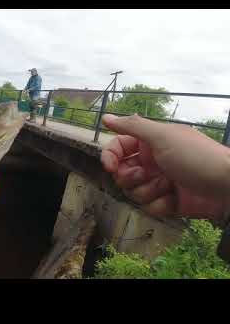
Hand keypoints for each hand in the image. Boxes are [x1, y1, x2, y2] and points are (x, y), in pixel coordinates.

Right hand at [100, 114, 229, 223]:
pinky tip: (174, 198)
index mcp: (149, 143)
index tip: (110, 167)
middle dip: (129, 176)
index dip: (110, 157)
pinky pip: (148, 206)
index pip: (118, 147)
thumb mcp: (163, 136)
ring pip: (132, 191)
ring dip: (147, 190)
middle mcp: (151, 161)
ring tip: (167, 185)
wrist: (227, 186)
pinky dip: (159, 204)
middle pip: (121, 172)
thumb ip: (132, 126)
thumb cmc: (195, 156)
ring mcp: (158, 182)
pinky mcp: (166, 201)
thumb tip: (106, 117)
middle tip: (144, 174)